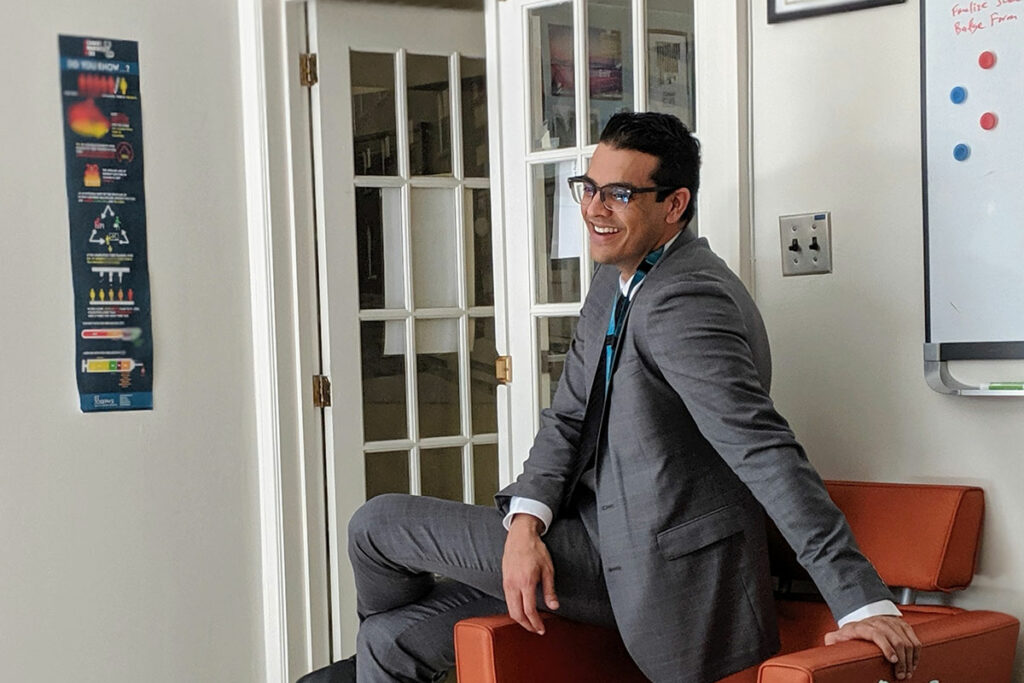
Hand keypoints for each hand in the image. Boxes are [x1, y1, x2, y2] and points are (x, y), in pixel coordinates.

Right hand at [501, 514, 558, 634]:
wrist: (520, 536)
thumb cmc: (535, 550)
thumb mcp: (548, 569)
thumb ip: (550, 590)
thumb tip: (554, 606)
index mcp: (526, 582)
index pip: (529, 610)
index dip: (536, 623)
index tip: (541, 629)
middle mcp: (513, 584)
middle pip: (516, 614)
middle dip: (527, 625)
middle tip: (536, 630)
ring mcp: (506, 583)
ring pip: (510, 608)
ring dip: (520, 619)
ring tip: (530, 623)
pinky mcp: (504, 581)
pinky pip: (507, 600)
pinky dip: (514, 609)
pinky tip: (522, 610)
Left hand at [825, 615, 921, 679]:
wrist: (865, 616)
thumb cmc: (855, 630)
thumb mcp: (841, 634)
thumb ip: (833, 639)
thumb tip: (829, 641)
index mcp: (865, 626)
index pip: (878, 634)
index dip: (887, 647)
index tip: (892, 660)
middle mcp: (881, 623)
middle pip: (897, 640)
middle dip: (902, 660)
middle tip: (901, 675)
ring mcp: (893, 624)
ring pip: (908, 641)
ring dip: (910, 659)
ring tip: (906, 673)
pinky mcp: (903, 626)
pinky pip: (914, 640)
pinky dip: (916, 653)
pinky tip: (913, 664)